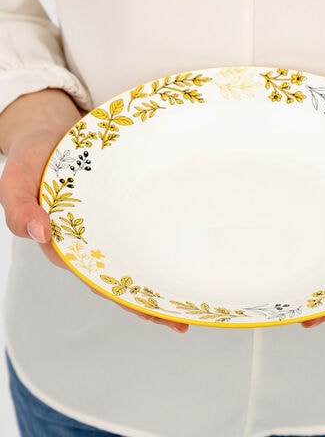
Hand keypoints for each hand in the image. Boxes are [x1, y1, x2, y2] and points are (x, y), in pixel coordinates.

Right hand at [0, 89, 188, 332]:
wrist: (48, 130)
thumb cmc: (32, 156)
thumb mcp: (15, 179)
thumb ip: (19, 207)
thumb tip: (40, 233)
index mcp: (66, 243)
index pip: (97, 279)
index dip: (123, 299)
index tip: (151, 313)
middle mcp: (91, 240)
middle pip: (121, 277)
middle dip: (148, 299)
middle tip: (180, 316)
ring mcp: (107, 224)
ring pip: (133, 257)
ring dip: (156, 277)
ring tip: (187, 296)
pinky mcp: (119, 207)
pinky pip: (138, 228)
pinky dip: (154, 242)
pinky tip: (177, 250)